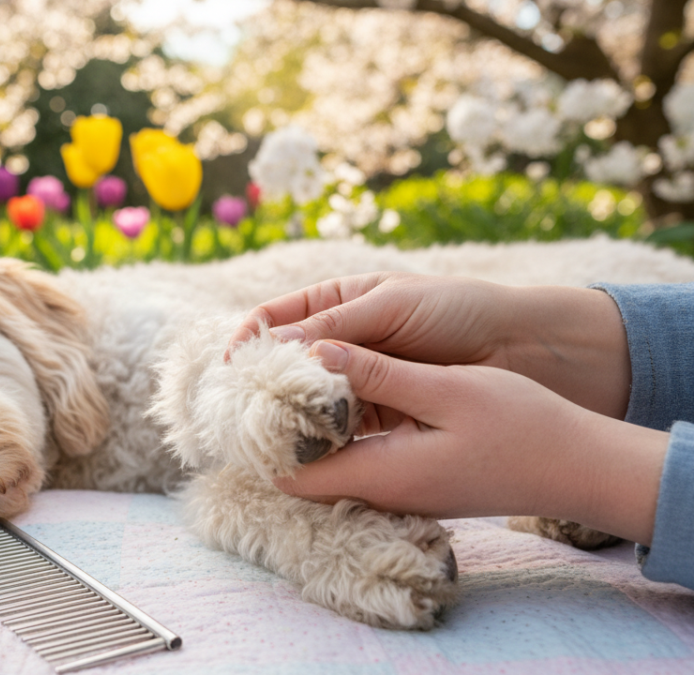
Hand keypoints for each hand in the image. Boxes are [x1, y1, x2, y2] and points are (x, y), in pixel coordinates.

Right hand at [227, 272, 631, 419]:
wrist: (526, 347)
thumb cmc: (457, 309)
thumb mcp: (391, 306)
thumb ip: (337, 327)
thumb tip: (275, 347)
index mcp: (338, 301)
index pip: (276, 319)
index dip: (249, 340)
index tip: (232, 368)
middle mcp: (343, 342)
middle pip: (288, 365)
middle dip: (265, 385)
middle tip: (243, 410)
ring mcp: (361, 379)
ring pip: (312, 399)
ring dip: (294, 415)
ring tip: (275, 434)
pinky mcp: (383, 414)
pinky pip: (344, 425)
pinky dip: (327, 436)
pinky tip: (315, 449)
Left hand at [273, 340, 667, 543]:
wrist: (578, 468)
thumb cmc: (520, 427)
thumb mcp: (445, 390)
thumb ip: (378, 374)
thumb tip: (316, 351)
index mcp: (381, 475)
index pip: (291, 474)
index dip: (264, 435)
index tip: (253, 388)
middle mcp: (382, 493)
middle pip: (304, 473)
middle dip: (281, 427)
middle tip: (268, 375)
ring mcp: (400, 491)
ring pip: (331, 464)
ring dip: (313, 425)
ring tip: (296, 374)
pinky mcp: (415, 480)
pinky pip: (360, 460)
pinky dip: (343, 431)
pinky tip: (344, 392)